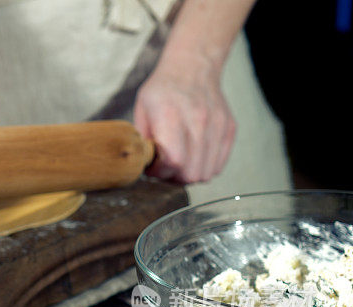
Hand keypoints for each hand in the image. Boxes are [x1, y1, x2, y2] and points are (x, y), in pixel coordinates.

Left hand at [133, 57, 235, 183]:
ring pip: (206, 173)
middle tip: (165, 167)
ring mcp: (217, 125)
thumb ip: (141, 141)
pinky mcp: (229, 129)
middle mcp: (198, 120)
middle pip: (191, 172)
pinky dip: (204, 168)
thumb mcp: (141, 110)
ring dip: (189, 175)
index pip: (174, 160)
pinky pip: (218, 165)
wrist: (193, 66)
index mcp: (171, 115)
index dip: (160, 172)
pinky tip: (193, 158)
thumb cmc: (163, 90)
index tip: (153, 167)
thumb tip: (140, 166)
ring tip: (178, 163)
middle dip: (174, 177)